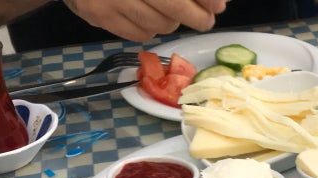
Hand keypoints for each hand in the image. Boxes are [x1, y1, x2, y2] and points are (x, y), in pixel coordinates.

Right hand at [64, 0, 227, 42]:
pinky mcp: (99, 15)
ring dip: (172, 22)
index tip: (218, 5)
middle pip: (175, 7)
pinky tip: (148, 16)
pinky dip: (151, 29)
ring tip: (169, 12)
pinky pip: (140, 35)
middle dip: (197, 16)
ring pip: (160, 25)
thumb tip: (217, 1)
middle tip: (206, 18)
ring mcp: (109, 0)